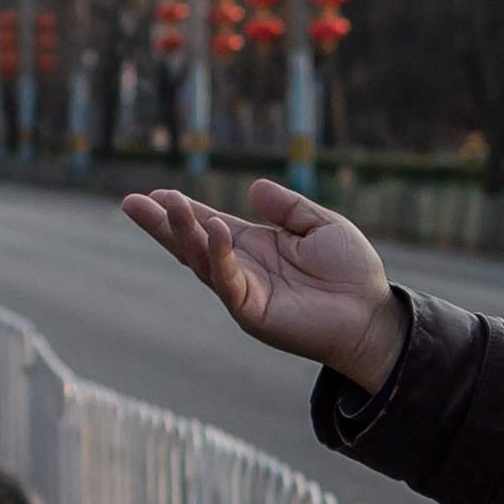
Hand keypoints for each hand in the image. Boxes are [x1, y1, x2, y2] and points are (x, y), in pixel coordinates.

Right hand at [122, 178, 404, 391]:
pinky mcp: (252, 311)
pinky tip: (211, 229)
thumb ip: (288, 206)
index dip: (183, 210)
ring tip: (165, 205)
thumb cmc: (352, 273)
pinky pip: (227, 281)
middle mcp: (242, 268)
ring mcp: (244, 291)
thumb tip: (252, 188)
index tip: (156, 194)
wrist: (371, 315)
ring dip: (182, 232)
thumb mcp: (321, 225)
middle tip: (132, 202)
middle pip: (191, 243)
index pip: (209, 225)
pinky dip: (217, 255)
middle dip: (162, 224)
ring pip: (201, 260)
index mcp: (255, 246)